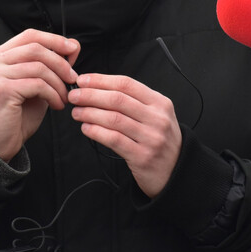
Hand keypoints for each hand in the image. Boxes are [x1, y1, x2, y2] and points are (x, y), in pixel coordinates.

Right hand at [0, 29, 79, 160]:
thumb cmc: (17, 114)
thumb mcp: (37, 84)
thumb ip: (50, 64)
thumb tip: (73, 45)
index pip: (30, 35)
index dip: (54, 39)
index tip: (72, 49)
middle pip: (36, 49)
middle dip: (61, 63)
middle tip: (73, 79)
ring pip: (39, 67)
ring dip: (58, 83)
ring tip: (64, 96)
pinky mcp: (2, 89)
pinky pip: (37, 84)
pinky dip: (53, 94)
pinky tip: (57, 105)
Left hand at [69, 74, 180, 196]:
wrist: (176, 171)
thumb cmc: (159, 140)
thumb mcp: (156, 115)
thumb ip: (134, 102)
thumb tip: (98, 89)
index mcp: (160, 103)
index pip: (126, 84)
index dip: (101, 80)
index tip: (83, 80)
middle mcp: (158, 118)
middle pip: (117, 100)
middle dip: (91, 95)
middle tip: (74, 96)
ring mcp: (151, 138)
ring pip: (113, 119)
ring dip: (90, 113)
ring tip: (77, 112)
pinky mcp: (142, 156)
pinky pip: (113, 139)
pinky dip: (96, 132)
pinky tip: (86, 128)